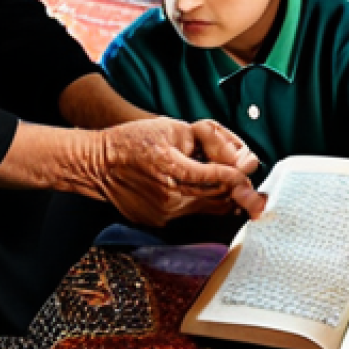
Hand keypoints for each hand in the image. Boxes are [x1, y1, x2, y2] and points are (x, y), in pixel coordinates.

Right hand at [92, 118, 262, 225]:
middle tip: (251, 189)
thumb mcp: (170, 127)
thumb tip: (235, 156)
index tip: (248, 173)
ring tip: (228, 186)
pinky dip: (197, 202)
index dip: (238, 176)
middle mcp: (170, 196)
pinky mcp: (159, 221)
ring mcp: (164, 213)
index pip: (218, 177)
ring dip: (220, 197)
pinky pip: (189, 214)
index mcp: (172, 167)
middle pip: (218, 198)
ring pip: (207, 209)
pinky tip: (195, 190)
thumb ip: (205, 139)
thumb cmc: (131, 141)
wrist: (97, 165)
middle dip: (237, 191)